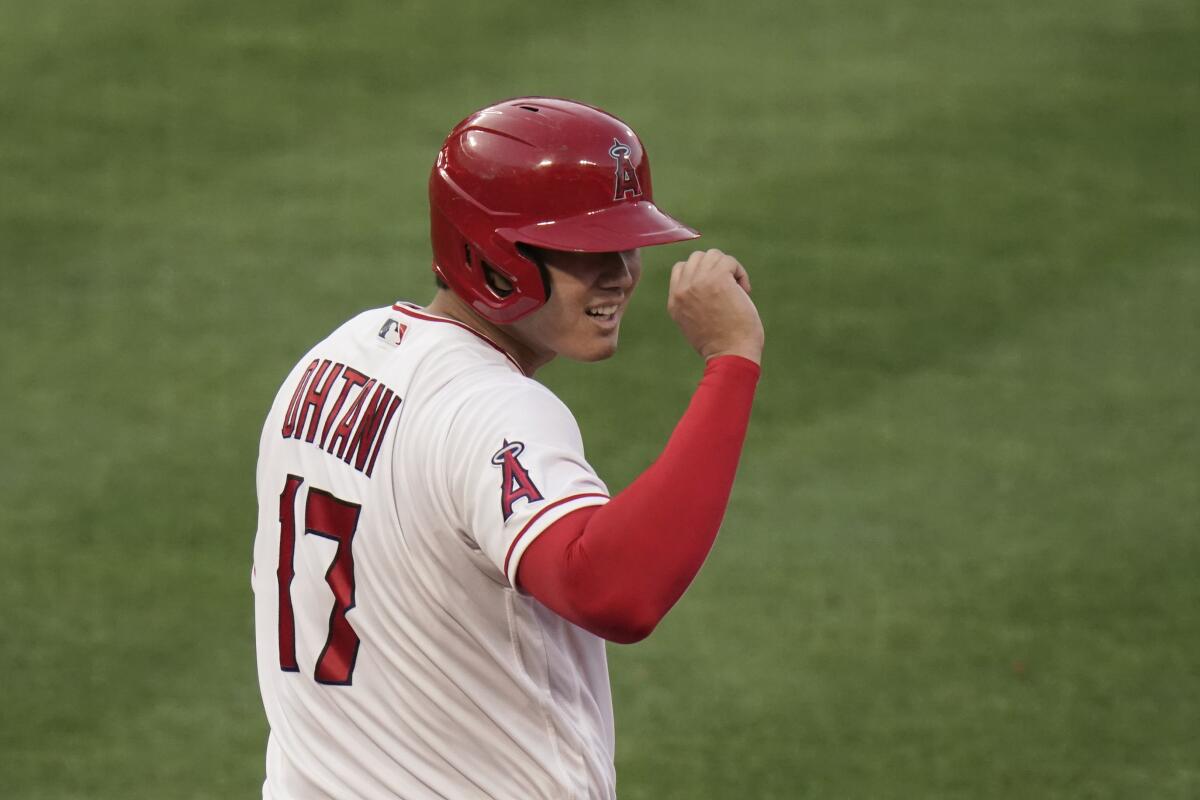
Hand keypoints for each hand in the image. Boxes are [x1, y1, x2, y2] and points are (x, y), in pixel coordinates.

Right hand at [667, 249, 763, 364]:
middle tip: (729, 290)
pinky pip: (729, 261)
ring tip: (738, 289)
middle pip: (697, 258)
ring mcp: (698, 282)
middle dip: (716, 269)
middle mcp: (682, 290)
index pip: (681, 269)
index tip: (716, 292)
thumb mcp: (695, 324)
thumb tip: (709, 281)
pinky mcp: (717, 278)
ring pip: (713, 255)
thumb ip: (694, 303)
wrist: (730, 355)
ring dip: (729, 269)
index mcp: (675, 302)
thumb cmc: (721, 346)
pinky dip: (740, 273)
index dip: (702, 274)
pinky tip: (745, 291)